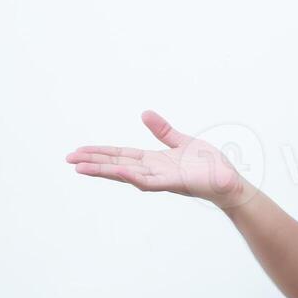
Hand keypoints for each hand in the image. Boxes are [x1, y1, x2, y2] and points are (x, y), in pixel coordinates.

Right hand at [66, 111, 250, 208]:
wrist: (229, 181)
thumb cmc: (209, 165)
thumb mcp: (182, 141)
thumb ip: (163, 130)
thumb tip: (144, 113)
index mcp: (153, 161)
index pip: (120, 156)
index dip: (99, 153)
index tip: (78, 151)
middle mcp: (153, 171)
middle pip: (117, 165)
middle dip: (93, 163)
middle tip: (68, 160)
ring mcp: (162, 179)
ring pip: (127, 175)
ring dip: (105, 172)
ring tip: (81, 168)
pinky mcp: (174, 184)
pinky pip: (150, 182)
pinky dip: (134, 177)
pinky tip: (120, 171)